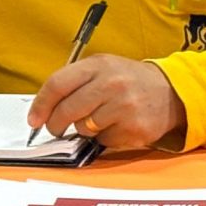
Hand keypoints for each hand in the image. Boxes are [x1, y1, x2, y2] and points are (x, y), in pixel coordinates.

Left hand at [28, 55, 186, 151]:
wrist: (171, 91)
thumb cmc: (129, 81)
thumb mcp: (103, 68)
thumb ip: (75, 82)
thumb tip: (44, 108)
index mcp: (98, 65)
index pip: (58, 84)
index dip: (41, 105)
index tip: (34, 119)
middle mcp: (112, 83)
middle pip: (67, 109)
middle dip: (55, 123)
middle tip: (55, 128)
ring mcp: (124, 107)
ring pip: (84, 127)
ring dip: (84, 128)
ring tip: (99, 118)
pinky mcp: (134, 128)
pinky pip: (104, 140)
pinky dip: (104, 137)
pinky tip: (116, 125)